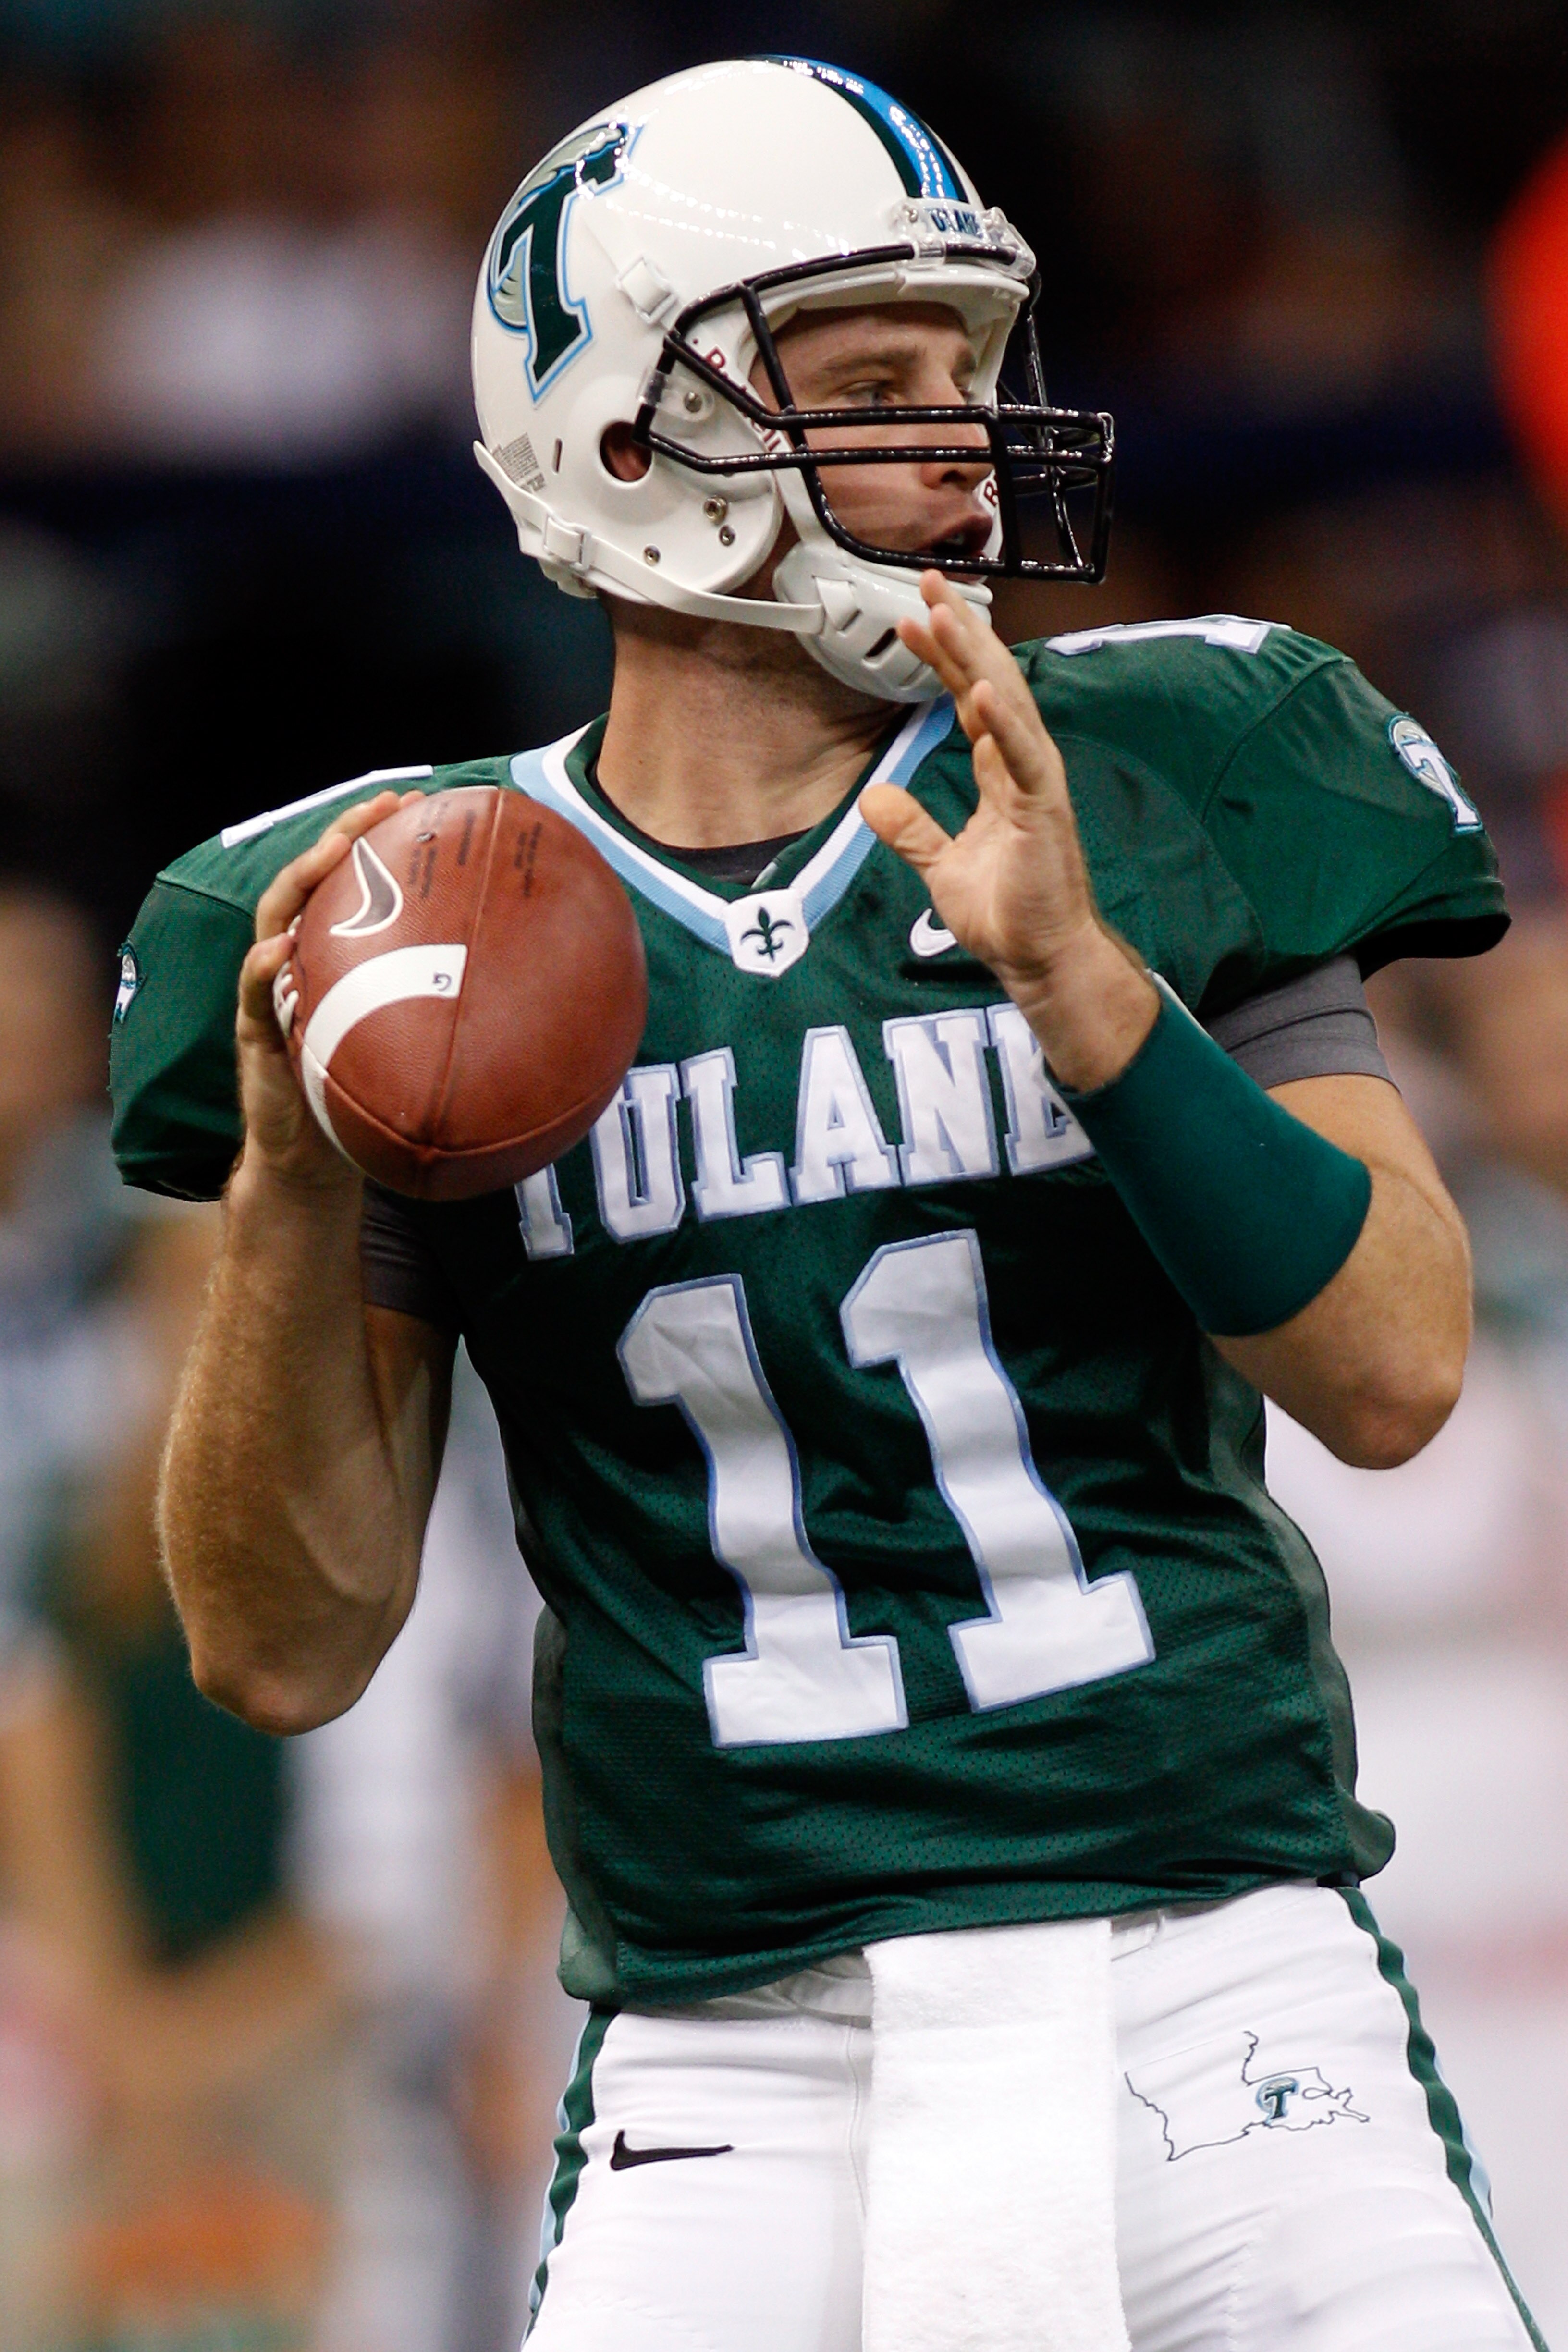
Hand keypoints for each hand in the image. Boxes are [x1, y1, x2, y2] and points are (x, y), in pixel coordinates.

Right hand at [235, 791, 422, 1193]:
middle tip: (378, 807)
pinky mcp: (253, 1033)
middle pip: (312, 882)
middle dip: (341, 837)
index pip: (352, 882)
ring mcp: (270, 992)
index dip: (377, 838)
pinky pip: (251, 993)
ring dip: (301, 880)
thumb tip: (540, 993)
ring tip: (331, 852)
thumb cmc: (367, 1096)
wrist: (315, 1160)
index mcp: (335, 955)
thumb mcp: (413, 1045)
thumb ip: (449, 1012)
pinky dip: (262, 966)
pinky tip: (281, 949)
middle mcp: (299, 962)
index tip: (417, 802)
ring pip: (275, 919)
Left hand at [859, 575, 1157, 1090]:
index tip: (912, 617)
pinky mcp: (1045, 808)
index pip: (968, 699)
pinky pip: (1022, 755)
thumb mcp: (942, 867)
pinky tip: (981, 687)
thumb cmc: (1006, 914)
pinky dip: (1003, 720)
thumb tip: (874, 799)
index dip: (942, 658)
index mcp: (1000, 773)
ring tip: (946, 612)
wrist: (1038, 959)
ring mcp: (1037, 783)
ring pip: (1006, 704)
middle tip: (928, 582)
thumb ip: (913, 830)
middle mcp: (1021, 766)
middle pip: (990, 682)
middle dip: (960, 632)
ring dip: (975, 657)